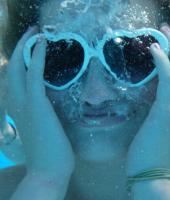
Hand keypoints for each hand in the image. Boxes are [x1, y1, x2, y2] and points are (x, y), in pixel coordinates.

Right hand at [6, 27, 74, 176]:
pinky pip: (34, 75)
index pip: (14, 79)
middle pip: (12, 68)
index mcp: (18, 109)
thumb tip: (49, 104)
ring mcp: (25, 104)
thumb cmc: (50, 152)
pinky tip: (41, 43)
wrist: (49, 170)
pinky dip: (37, 57)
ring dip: (26, 48)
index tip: (29, 49)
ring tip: (35, 33)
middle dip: (20, 48)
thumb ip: (42, 114)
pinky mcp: (37, 105)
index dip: (19, 62)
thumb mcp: (44, 128)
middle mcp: (16, 103)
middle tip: (31, 33)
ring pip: (19, 68)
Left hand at [126, 24, 169, 175]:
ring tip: (162, 32)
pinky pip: (168, 79)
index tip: (168, 42)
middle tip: (166, 30)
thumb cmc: (153, 149)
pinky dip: (162, 62)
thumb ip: (165, 108)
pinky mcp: (166, 110)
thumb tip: (159, 94)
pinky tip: (154, 49)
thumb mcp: (162, 125)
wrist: (151, 172)